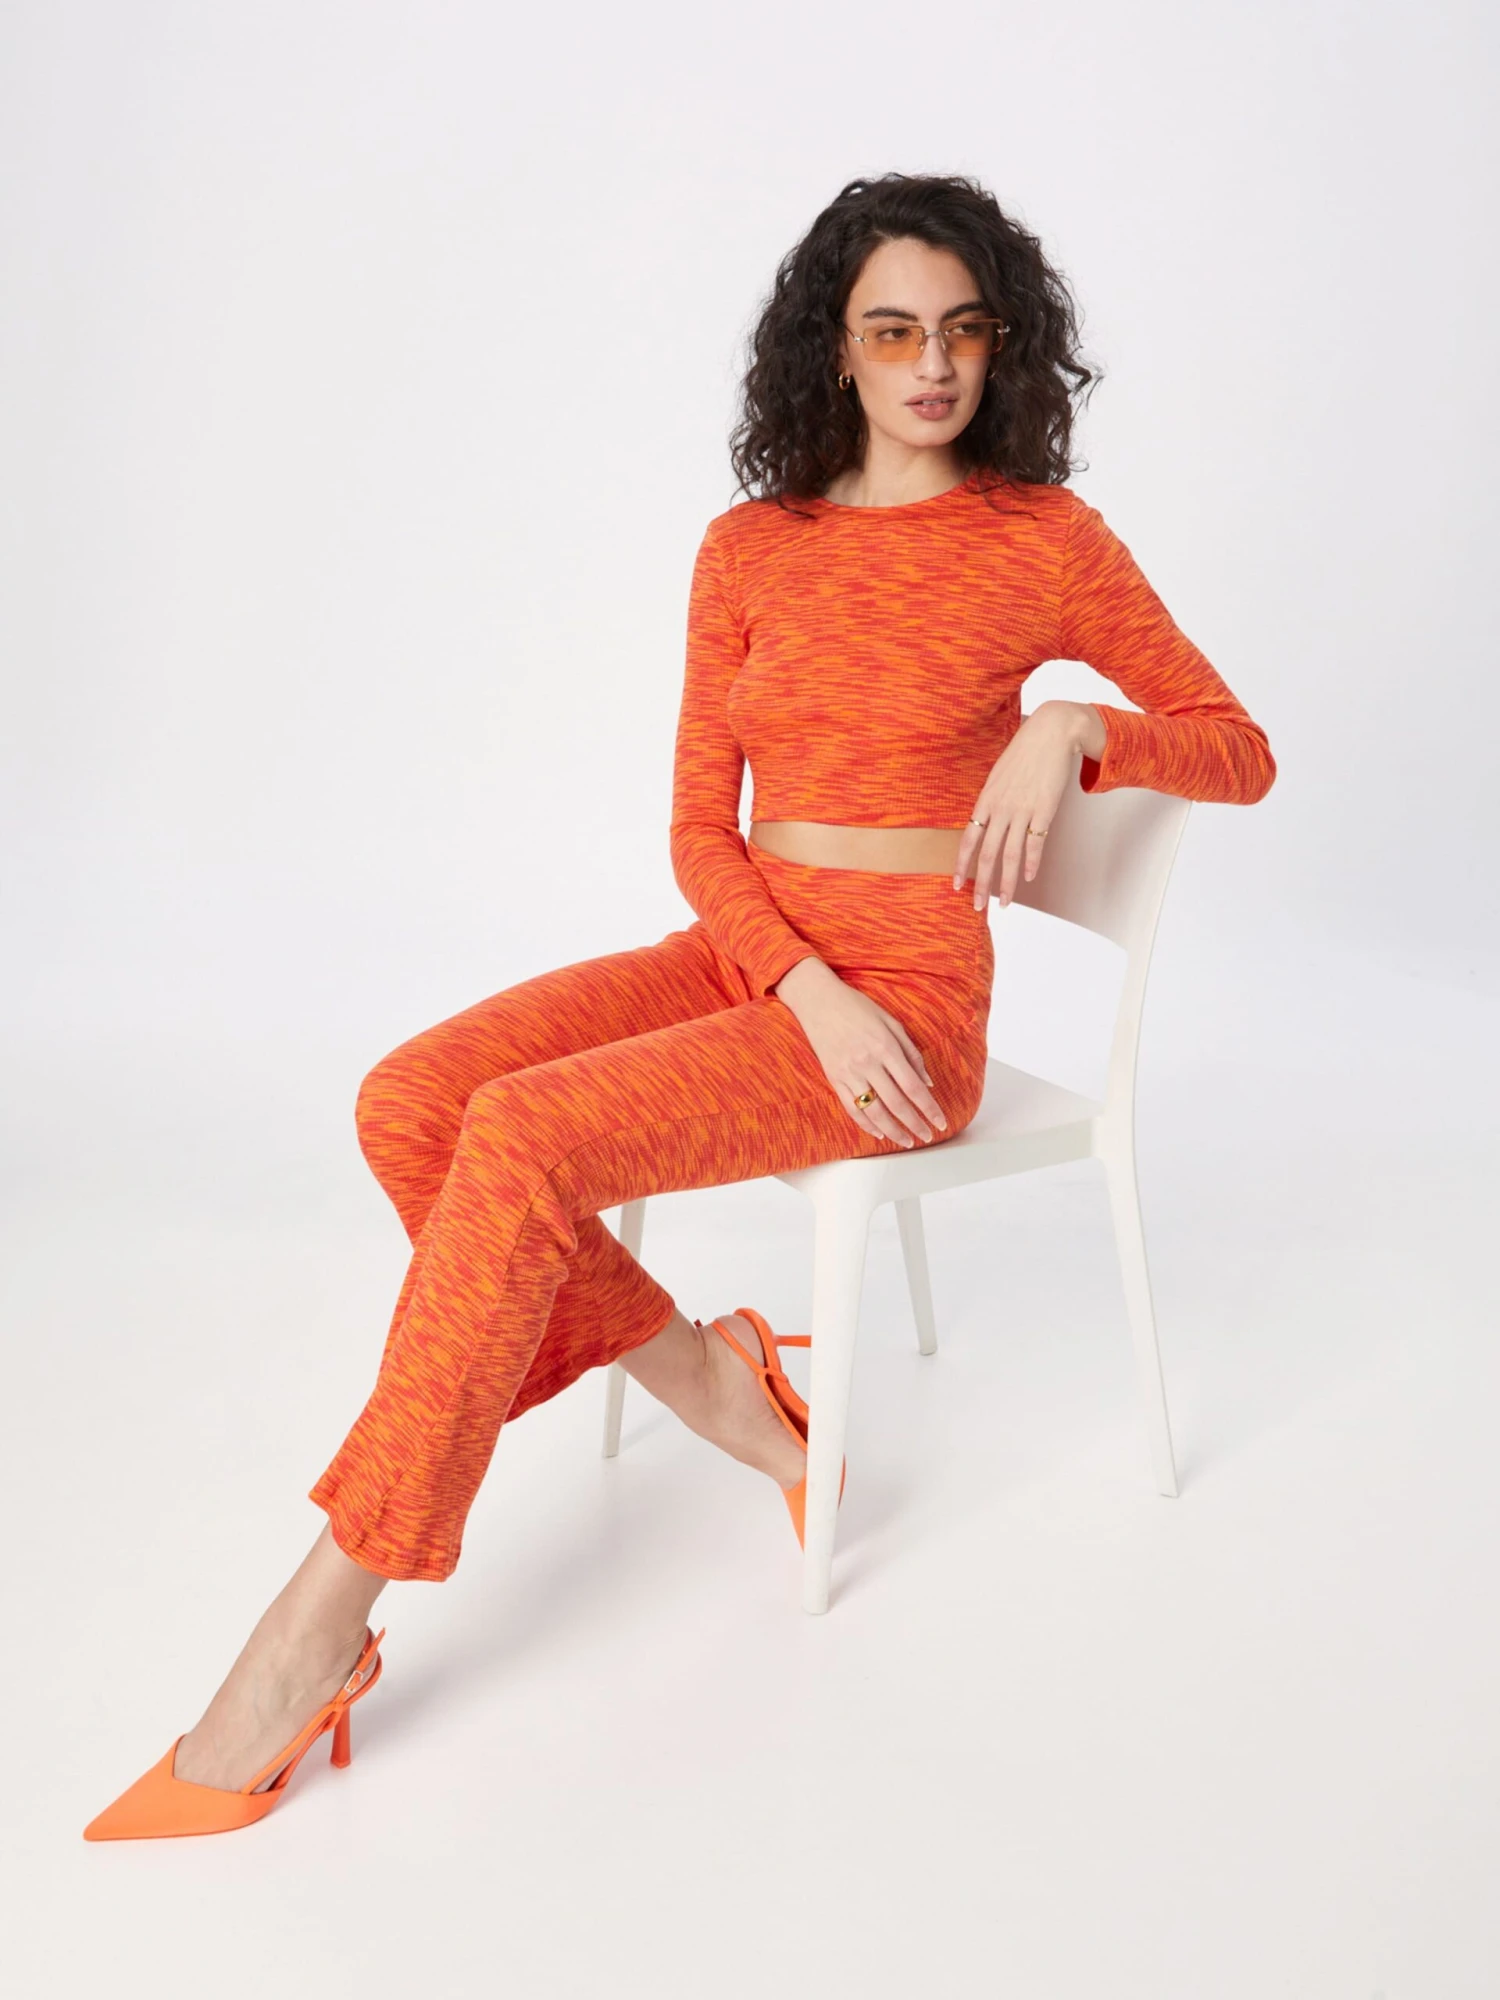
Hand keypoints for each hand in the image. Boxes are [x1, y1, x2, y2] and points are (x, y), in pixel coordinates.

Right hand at [773, 958, 948, 1148]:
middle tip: (928, 1136)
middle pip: (896, 1103)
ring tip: (907, 1141)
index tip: (941, 1123)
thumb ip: (911, 1053)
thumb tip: (928, 1083)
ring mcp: (848, 1073)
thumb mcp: (891, 1023)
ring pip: (874, 1112)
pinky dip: (866, 1124)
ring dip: (893, 1131)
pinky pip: (851, 1109)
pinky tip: (879, 1132)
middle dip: (915, 1124)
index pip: (913, 1087)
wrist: (818, 1001)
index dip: (929, 1108)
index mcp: (885, 1047)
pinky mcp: (834, 1079)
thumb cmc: (858, 1008)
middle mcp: (867, 1063)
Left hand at [952, 701, 1097, 909]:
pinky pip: (1035, 843)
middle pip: (987, 855)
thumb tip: (986, 821)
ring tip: (1006, 902)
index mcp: (985, 800)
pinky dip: (1031, 863)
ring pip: (1011, 855)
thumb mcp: (998, 775)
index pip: (968, 840)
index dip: (961, 865)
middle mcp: (1001, 808)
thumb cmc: (1025, 752)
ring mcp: (1022, 810)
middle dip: (982, 885)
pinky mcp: (1044, 810)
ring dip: (1008, 883)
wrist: (1051, 733)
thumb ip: (992, 800)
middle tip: (979, 907)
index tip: (957, 885)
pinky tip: (1028, 877)